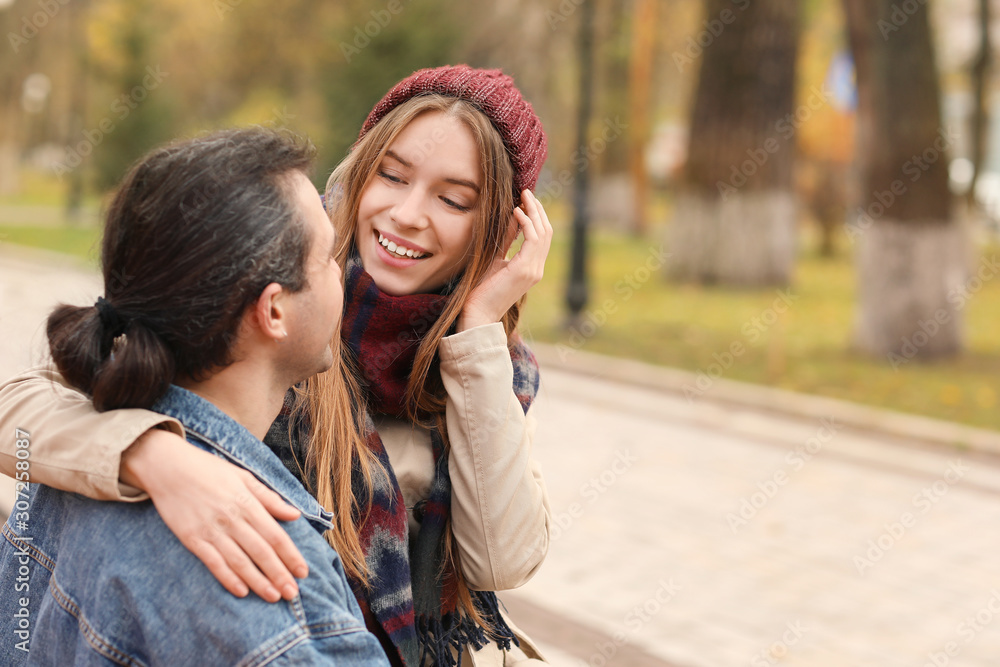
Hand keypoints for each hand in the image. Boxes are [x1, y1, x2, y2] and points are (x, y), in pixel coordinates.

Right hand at [121, 428, 307, 602]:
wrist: (168, 467)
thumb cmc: (209, 470)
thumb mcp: (243, 476)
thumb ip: (269, 498)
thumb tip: (295, 514)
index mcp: (247, 503)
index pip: (275, 535)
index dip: (291, 555)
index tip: (303, 571)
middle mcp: (232, 519)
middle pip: (261, 552)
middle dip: (279, 574)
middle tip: (292, 593)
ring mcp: (211, 530)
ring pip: (240, 561)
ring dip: (258, 581)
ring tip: (273, 596)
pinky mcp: (192, 539)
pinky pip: (213, 563)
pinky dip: (228, 578)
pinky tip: (241, 591)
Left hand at [458, 190, 552, 331]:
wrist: (478, 314)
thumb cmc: (481, 290)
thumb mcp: (495, 258)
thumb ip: (506, 240)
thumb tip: (511, 217)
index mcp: (531, 268)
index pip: (541, 237)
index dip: (536, 216)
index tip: (524, 200)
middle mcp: (536, 269)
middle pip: (546, 232)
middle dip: (537, 210)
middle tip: (526, 192)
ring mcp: (533, 270)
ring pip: (542, 233)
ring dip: (534, 211)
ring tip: (523, 196)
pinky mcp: (525, 270)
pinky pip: (532, 239)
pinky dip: (527, 223)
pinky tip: (516, 211)